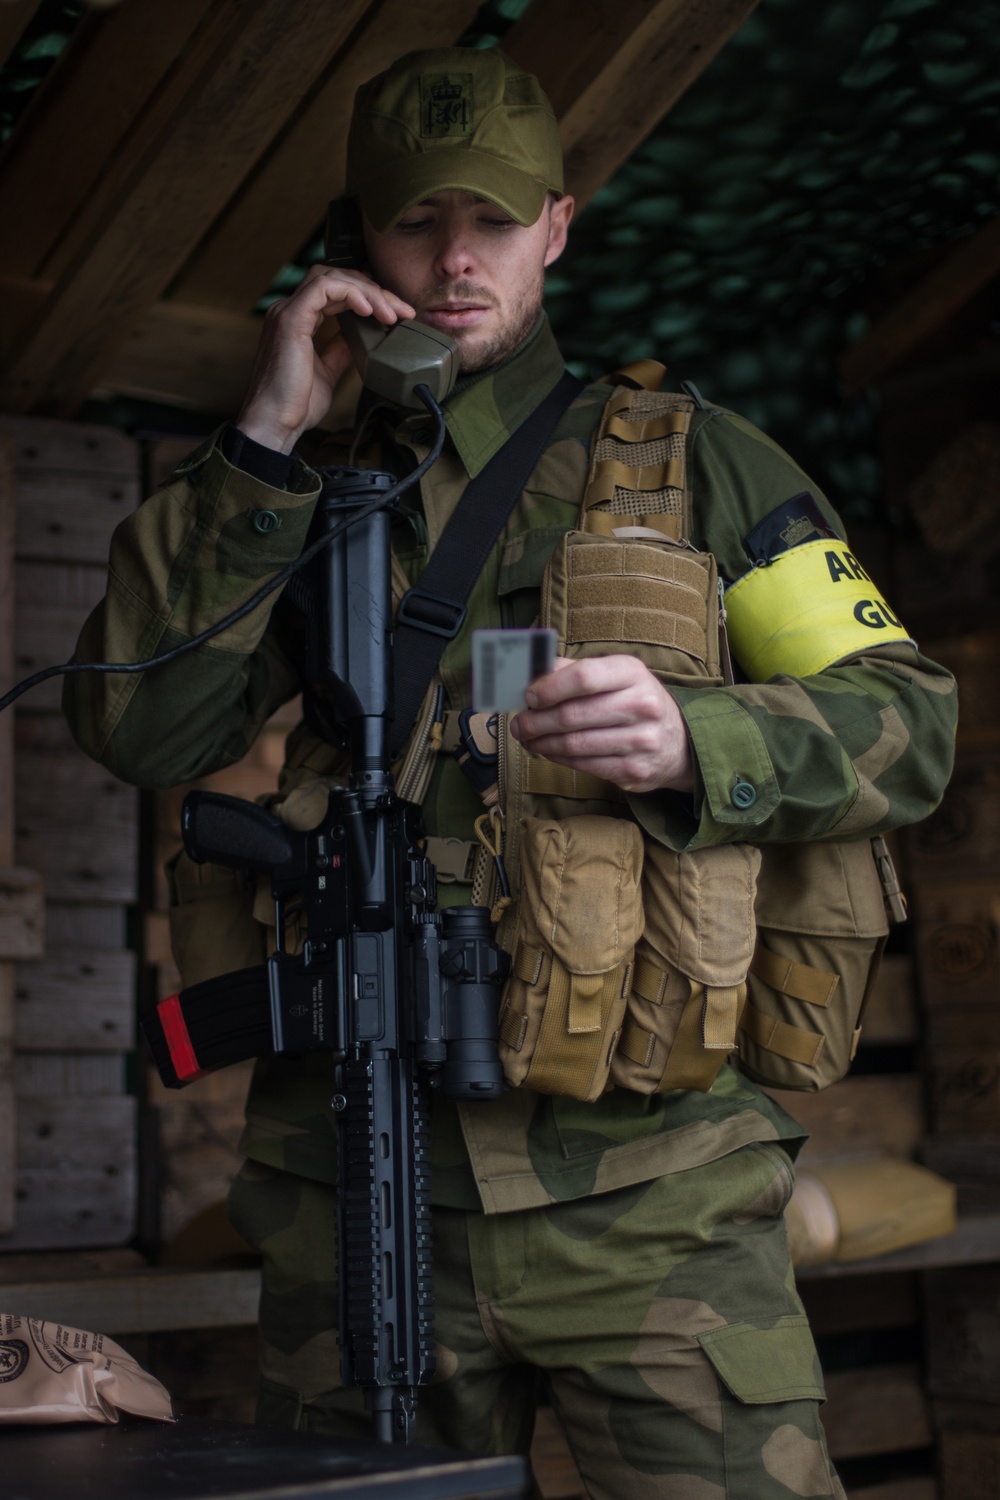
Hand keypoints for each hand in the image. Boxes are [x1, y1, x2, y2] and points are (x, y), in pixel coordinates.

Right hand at [236, 265, 415, 452]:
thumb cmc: (297, 405)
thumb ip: (341, 350)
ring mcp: (288, 312)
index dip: (369, 297)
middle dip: (374, 290)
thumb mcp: (328, 372)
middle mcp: (290, 310)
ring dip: (368, 291)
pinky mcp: (291, 319)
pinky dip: (351, 292)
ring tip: (391, 313)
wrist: (276, 424)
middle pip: (337, 279)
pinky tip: (369, 310)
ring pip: (332, 277)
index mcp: (298, 321)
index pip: (336, 291)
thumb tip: (362, 339)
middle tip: (402, 311)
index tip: (396, 315)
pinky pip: (324, 287)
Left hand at [509, 654, 693, 793]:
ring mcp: (641, 741)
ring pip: (575, 744)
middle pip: (573, 715)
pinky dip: (559, 758)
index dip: (549, 688)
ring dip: (542, 742)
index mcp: (632, 673)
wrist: (679, 743)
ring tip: (528, 739)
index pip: (584, 677)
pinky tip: (549, 751)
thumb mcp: (615, 676)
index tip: (529, 697)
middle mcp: (641, 705)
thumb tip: (532, 672)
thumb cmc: (635, 702)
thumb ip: (574, 670)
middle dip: (536, 721)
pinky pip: (584, 765)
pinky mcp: (634, 770)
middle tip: (519, 725)